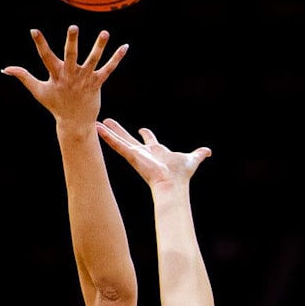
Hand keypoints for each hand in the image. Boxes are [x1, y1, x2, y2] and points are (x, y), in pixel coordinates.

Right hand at [1, 26, 126, 123]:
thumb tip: (6, 69)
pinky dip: (117, 58)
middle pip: (71, 56)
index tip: (34, 31)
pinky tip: (125, 47)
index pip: (45, 57)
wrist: (74, 123)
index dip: (40, 44)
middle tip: (73, 28)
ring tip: (105, 33)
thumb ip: (23, 77)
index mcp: (56, 75)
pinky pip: (108, 69)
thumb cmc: (55, 105)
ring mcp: (85, 79)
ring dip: (99, 47)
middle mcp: (71, 75)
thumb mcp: (38, 90)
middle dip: (71, 42)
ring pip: (93, 60)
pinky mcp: (97, 83)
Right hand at [97, 118, 211, 188]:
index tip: (141, 129)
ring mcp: (135, 154)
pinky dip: (107, 137)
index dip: (146, 134)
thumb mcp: (191, 159)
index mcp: (156, 151)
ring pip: (118, 140)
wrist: (172, 184)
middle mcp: (144, 153)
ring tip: (96, 122)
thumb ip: (199, 154)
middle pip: (128, 138)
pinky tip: (96, 129)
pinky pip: (116, 144)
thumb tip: (208, 152)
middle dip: (119, 130)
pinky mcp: (131, 155)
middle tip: (107, 121)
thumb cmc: (181, 175)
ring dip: (107, 132)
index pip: (149, 140)